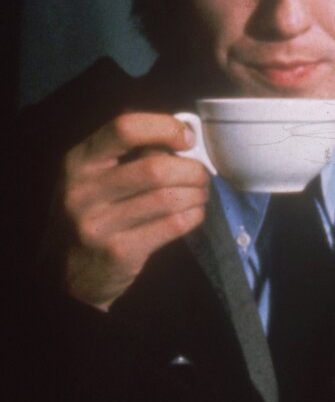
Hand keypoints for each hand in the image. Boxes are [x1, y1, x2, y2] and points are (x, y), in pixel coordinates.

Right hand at [57, 112, 213, 310]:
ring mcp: (98, 224)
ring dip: (197, 194)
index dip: (165, 128)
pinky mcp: (119, 252)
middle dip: (192, 170)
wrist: (67, 273)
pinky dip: (194, 215)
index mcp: (78, 162)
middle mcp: (83, 191)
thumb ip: (130, 155)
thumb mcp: (94, 178)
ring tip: (200, 194)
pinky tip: (193, 213)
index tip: (187, 139)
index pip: (125, 128)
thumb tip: (184, 135)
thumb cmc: (94, 215)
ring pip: (168, 198)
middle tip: (201, 175)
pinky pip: (173, 225)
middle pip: (156, 168)